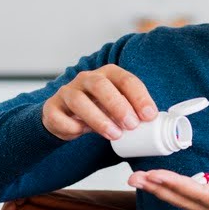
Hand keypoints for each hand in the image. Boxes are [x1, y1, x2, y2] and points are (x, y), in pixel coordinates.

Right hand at [42, 64, 157, 140]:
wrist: (64, 118)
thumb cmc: (98, 111)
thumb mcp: (117, 107)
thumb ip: (133, 112)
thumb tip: (156, 124)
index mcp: (107, 74)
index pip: (125, 79)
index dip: (139, 96)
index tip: (149, 115)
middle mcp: (86, 79)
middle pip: (101, 85)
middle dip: (119, 105)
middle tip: (132, 125)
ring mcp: (67, 92)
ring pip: (79, 100)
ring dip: (99, 118)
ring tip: (114, 135)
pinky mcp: (51, 108)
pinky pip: (60, 117)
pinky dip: (72, 127)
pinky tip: (81, 133)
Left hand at [128, 169, 208, 209]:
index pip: (195, 193)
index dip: (173, 184)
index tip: (154, 175)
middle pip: (182, 199)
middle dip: (158, 189)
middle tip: (134, 178)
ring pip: (184, 200)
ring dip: (162, 190)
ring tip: (143, 181)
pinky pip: (193, 197)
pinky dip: (176, 190)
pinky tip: (166, 185)